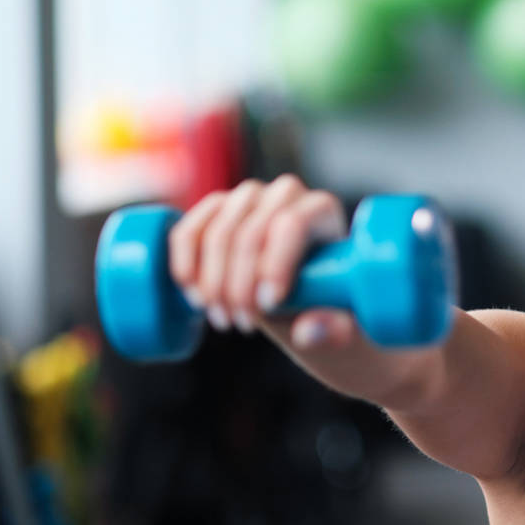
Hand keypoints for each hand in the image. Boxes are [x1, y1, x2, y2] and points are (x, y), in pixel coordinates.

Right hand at [166, 174, 358, 349]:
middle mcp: (285, 193)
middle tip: (243, 325)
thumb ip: (333, 330)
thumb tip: (307, 330)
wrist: (307, 299)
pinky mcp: (215, 210)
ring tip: (225, 320)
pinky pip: (187, 231)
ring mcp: (247, 198)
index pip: (291, 224)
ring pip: (217, 233)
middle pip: (250, 232)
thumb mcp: (341, 324)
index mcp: (322, 209)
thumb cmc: (329, 307)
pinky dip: (184, 265)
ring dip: (213, 284)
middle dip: (240, 286)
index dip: (274, 266)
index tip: (268, 306)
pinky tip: (195, 297)